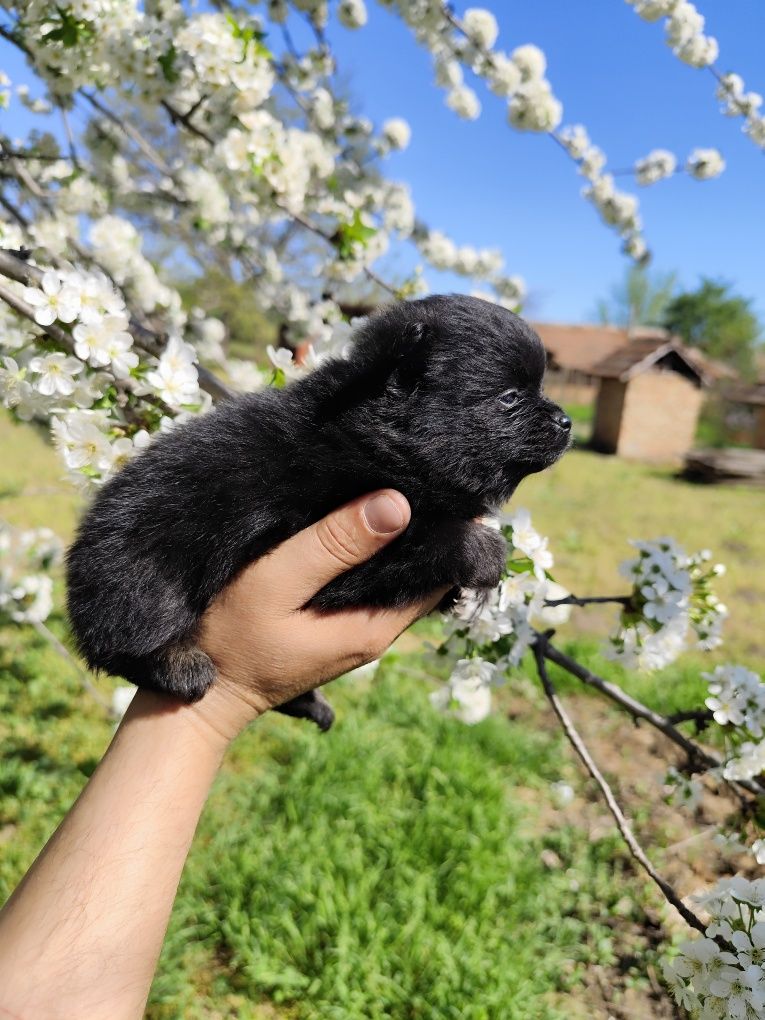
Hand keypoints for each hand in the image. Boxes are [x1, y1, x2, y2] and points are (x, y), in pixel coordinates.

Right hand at [191, 490, 447, 744]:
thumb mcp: (275, 582)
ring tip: (389, 481)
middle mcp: (375, 633)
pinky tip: (357, 516)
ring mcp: (356, 631)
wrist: (197, 698)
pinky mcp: (336, 625)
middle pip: (423, 571)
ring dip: (396, 536)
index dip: (447, 527)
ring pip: (397, 575)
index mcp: (373, 628)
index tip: (441, 480)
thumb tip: (397, 505)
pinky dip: (370, 551)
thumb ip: (332, 546)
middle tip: (418, 469)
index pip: (440, 573)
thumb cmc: (228, 638)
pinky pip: (369, 582)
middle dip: (426, 526)